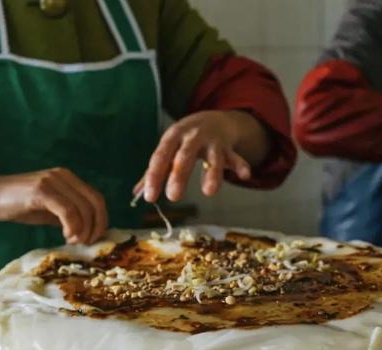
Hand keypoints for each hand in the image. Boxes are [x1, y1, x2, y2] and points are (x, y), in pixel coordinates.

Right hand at [0, 168, 107, 243]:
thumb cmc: (18, 205)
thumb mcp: (50, 211)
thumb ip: (69, 216)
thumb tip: (89, 231)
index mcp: (68, 178)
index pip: (96, 198)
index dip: (101, 220)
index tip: (93, 238)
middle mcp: (63, 176)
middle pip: (94, 202)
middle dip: (95, 226)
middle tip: (86, 243)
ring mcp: (52, 181)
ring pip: (82, 207)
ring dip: (83, 229)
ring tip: (73, 241)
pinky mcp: (41, 190)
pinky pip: (67, 210)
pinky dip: (72, 226)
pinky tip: (66, 236)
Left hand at [138, 110, 255, 202]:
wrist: (214, 119)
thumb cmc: (185, 139)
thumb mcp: (169, 148)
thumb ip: (156, 170)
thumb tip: (137, 193)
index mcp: (172, 137)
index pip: (161, 157)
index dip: (154, 177)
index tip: (149, 197)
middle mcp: (192, 137)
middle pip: (185, 156)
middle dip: (179, 176)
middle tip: (173, 197)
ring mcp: (212, 141)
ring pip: (213, 158)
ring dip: (212, 173)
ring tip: (209, 192)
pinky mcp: (228, 147)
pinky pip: (236, 157)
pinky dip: (240, 165)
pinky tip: (245, 175)